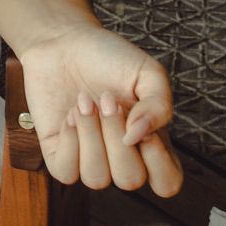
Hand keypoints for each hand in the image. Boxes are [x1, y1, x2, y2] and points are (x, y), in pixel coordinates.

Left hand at [20, 23, 184, 196]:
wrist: (65, 42)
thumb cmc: (110, 58)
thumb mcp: (148, 74)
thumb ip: (159, 106)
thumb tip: (137, 137)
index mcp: (150, 142)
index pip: (167, 182)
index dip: (160, 163)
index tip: (147, 128)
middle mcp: (121, 157)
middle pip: (130, 180)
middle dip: (116, 137)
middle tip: (107, 99)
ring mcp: (90, 158)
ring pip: (97, 178)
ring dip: (90, 134)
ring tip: (85, 101)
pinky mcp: (59, 154)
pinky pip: (66, 172)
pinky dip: (70, 140)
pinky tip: (70, 114)